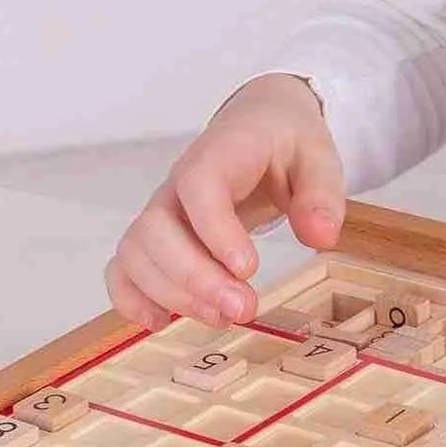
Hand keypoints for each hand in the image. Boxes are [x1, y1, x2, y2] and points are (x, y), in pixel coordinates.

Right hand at [105, 74, 345, 330]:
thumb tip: (321, 236)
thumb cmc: (285, 141)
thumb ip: (321, 194)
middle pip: (157, 228)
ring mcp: (162, 211)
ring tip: (222, 318)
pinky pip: (124, 267)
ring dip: (172, 294)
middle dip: (195, 278)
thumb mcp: (318, 156)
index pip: (199, 186)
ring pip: (137, 253)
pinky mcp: (156, 237)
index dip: (215, 230)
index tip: (247, 269)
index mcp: (219, 153)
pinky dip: (132, 297)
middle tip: (243, 309)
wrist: (259, 124)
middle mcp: (178, 183)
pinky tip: (162, 322)